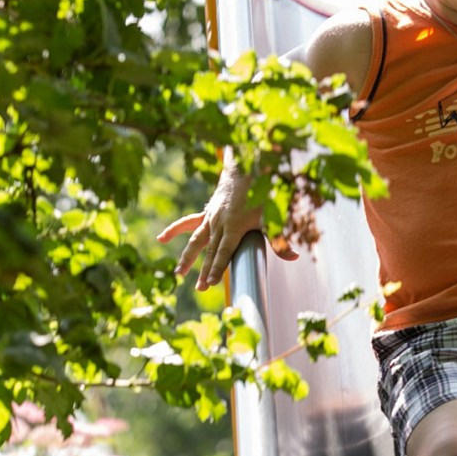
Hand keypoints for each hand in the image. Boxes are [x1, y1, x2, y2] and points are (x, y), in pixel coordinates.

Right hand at [156, 165, 296, 289]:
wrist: (249, 167)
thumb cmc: (263, 193)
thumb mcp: (274, 217)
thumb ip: (281, 240)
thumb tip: (295, 257)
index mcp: (234, 227)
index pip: (224, 252)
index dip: (217, 268)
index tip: (210, 283)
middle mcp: (219, 223)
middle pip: (209, 251)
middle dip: (204, 271)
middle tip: (199, 288)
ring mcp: (211, 217)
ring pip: (196, 240)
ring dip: (187, 257)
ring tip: (178, 273)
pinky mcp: (207, 211)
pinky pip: (188, 222)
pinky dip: (174, 230)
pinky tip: (161, 238)